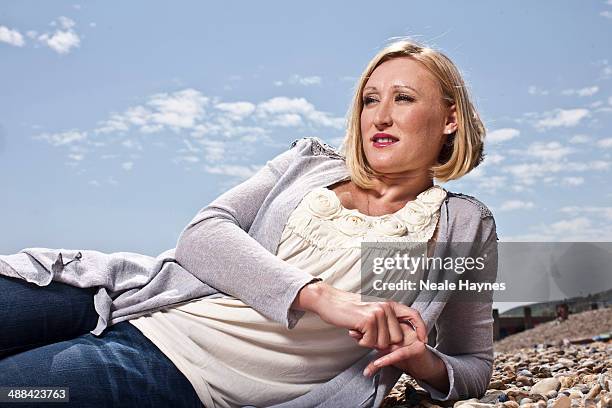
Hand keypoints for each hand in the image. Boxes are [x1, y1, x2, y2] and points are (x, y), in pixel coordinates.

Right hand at [298, 282, 426, 350]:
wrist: (330, 302)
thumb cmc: (349, 310)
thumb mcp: (372, 311)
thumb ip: (386, 321)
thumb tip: (397, 339)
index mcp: (389, 304)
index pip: (413, 314)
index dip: (421, 328)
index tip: (423, 340)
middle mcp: (386, 307)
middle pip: (396, 338)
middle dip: (383, 342)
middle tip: (367, 334)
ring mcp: (378, 313)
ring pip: (382, 343)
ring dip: (369, 342)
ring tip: (360, 330)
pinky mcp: (368, 321)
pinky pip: (370, 343)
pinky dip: (361, 341)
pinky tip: (355, 331)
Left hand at [357, 321, 441, 384]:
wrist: (424, 367)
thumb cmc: (405, 358)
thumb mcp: (386, 352)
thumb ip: (374, 346)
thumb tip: (355, 338)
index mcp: (398, 326)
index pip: (380, 324)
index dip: (366, 326)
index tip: (352, 329)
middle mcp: (405, 329)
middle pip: (384, 329)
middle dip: (368, 333)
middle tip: (354, 334)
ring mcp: (412, 337)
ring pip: (391, 340)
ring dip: (375, 344)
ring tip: (362, 344)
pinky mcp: (418, 348)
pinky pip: (400, 354)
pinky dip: (387, 359)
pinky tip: (377, 364)